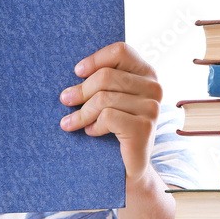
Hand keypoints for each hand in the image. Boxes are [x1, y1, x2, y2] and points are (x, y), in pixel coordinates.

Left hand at [58, 41, 161, 178]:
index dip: (95, 59)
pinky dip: (94, 125)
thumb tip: (75, 71)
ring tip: (70, 123)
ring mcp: (152, 108)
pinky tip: (92, 132)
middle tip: (65, 100)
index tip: (77, 72)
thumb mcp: (112, 98)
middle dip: (80, 90)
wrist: (130, 167)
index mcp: (147, 74)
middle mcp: (154, 88)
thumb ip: (104, 80)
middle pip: (106, 76)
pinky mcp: (144, 128)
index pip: (120, 51)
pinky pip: (108, 117)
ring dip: (81, 113)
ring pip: (103, 98)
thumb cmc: (116, 128)